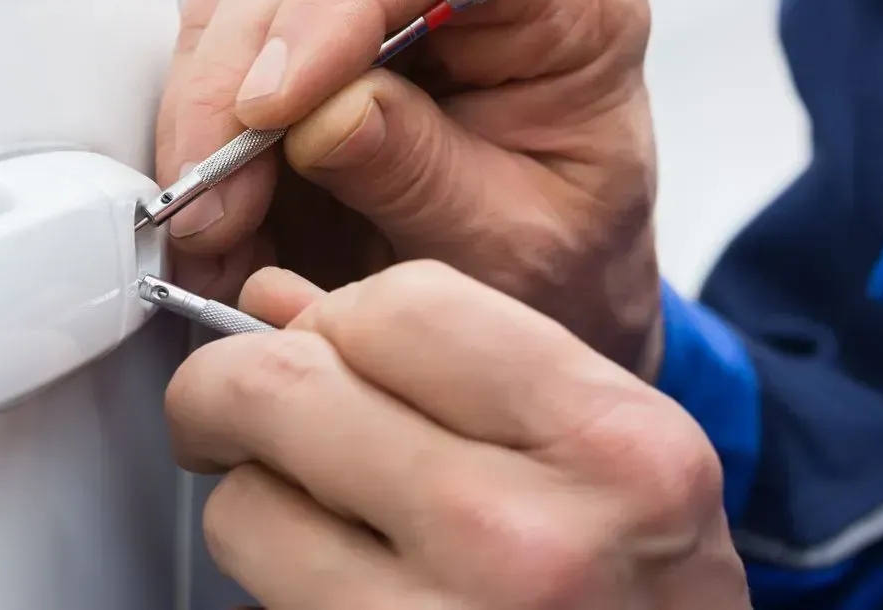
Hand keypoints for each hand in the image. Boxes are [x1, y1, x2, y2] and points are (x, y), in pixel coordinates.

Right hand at [155, 0, 661, 373]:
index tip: (276, 102)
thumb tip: (322, 114)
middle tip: (216, 202)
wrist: (555, 304)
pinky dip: (204, 130)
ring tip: (216, 228)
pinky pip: (229, 42)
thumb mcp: (514, 250)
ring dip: (210, 112)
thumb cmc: (568, 270)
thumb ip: (425, 177)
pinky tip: (218, 209)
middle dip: (243, 79)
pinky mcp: (325, 26)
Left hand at [167, 262, 747, 609]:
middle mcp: (527, 541)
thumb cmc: (649, 598)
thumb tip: (282, 303)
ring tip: (317, 507)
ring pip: (245, 502)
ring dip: (256, 493)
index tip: (329, 339)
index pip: (403, 306)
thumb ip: (463, 361)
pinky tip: (335, 573)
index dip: (342, 314)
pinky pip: (257, 596)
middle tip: (239, 400)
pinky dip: (272, 573)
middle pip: (288, 388)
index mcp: (609, 446)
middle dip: (232, 381)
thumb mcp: (613, 455)